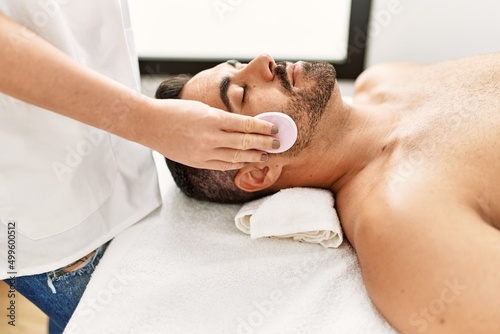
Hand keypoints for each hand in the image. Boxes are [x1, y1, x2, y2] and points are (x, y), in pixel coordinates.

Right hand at [142, 98, 278, 169]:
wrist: (150, 125)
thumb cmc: (176, 111)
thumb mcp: (201, 108)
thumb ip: (222, 118)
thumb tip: (244, 126)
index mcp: (212, 119)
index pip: (245, 124)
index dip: (262, 127)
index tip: (274, 127)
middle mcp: (210, 137)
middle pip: (244, 142)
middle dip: (264, 142)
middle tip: (277, 143)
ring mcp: (203, 152)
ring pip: (235, 157)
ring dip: (253, 156)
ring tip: (266, 155)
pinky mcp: (198, 162)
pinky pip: (222, 165)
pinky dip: (236, 164)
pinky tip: (246, 161)